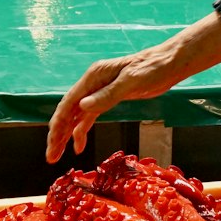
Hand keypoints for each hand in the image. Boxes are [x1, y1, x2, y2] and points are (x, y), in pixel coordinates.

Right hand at [46, 12, 220, 162]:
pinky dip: (82, 131)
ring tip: (57, 155)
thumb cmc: (153, 68)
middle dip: (58, 134)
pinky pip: (90, 116)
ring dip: (67, 135)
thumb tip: (82, 106)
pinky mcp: (110, 98)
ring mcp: (100, 91)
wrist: (170, 63)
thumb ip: (107, 95)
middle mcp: (93, 84)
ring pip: (77, 116)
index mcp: (94, 77)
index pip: (68, 103)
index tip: (52, 143)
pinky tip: (79, 146)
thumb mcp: (131, 82)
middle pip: (68, 111)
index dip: (58, 125)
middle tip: (51, 157)